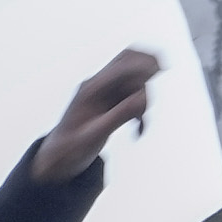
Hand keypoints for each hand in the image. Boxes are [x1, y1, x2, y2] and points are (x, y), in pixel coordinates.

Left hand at [30, 46, 161, 183]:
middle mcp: (96, 86)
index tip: (161, 67)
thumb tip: (142, 98)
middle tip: (163, 70)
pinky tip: (138, 130)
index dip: (142, 64)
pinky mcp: (108, 103)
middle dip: (146, 67)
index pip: (120, 66)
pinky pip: (131, 96)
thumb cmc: (71, 149)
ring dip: (144, 98)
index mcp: (89, 90)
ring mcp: (102, 93)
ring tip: (141, 125)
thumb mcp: (95, 136)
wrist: (58, 159)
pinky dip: (140, 109)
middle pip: (127, 61)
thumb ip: (119, 116)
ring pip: (132, 81)